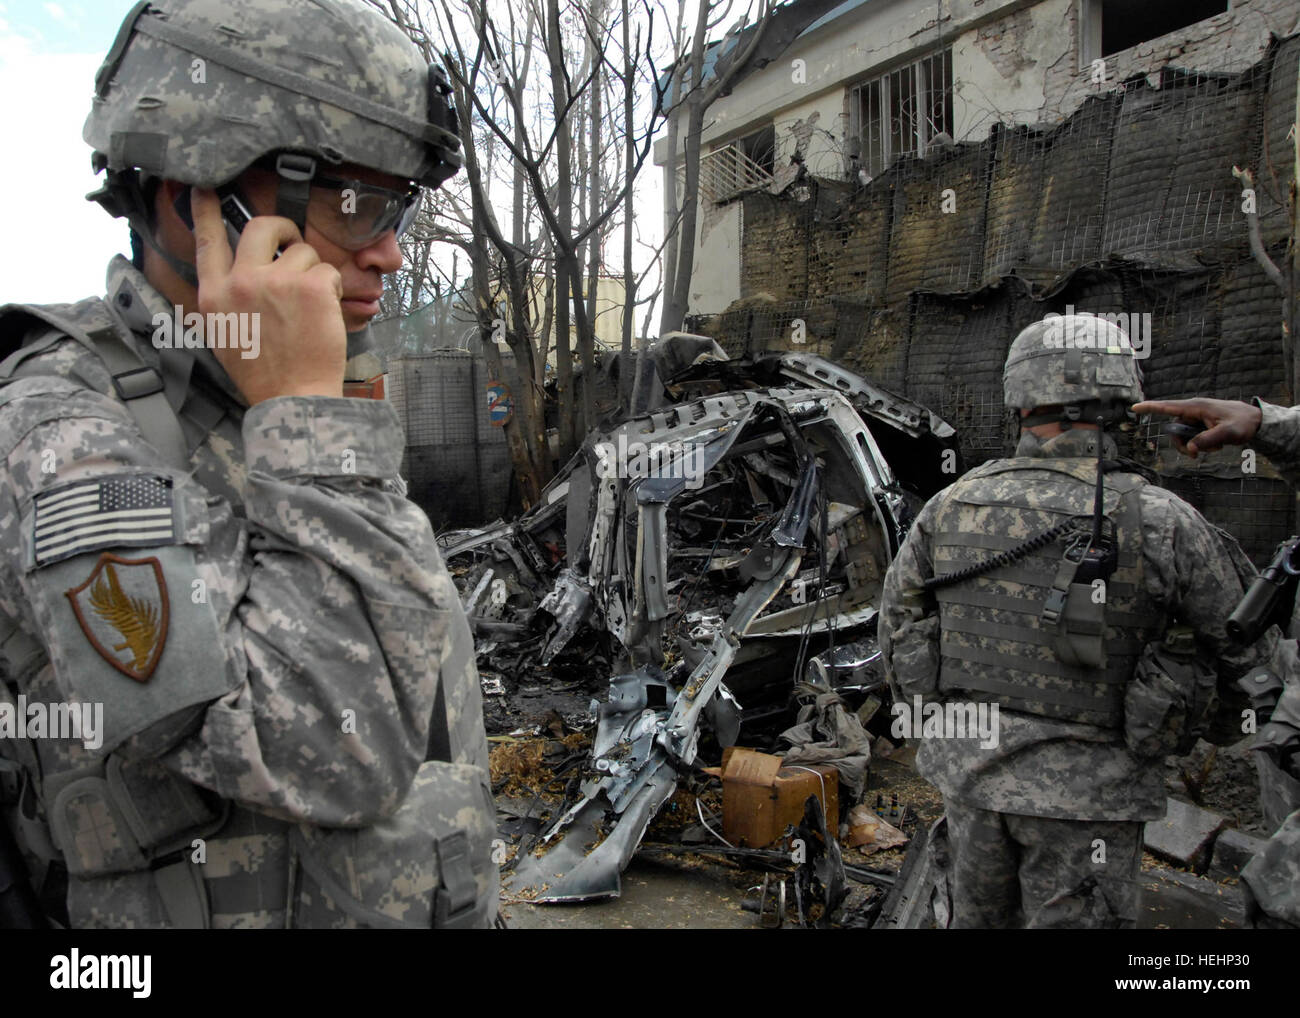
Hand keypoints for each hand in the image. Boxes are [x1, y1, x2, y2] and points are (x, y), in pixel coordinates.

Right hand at [191, 187, 345, 404]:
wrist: (292, 397)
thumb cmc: (263, 371)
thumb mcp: (224, 332)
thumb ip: (227, 296)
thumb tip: (240, 269)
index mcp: (214, 294)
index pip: (207, 241)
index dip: (206, 211)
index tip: (203, 188)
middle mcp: (241, 282)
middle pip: (263, 226)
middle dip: (283, 229)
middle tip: (293, 244)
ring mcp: (277, 282)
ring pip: (303, 251)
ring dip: (313, 272)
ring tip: (310, 306)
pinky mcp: (312, 287)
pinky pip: (328, 270)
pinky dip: (333, 289)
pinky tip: (324, 314)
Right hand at [1130, 397, 1261, 458]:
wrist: (1257, 421)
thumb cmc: (1244, 423)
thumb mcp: (1228, 433)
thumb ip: (1207, 440)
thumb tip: (1190, 448)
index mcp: (1197, 407)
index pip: (1168, 407)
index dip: (1151, 408)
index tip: (1134, 408)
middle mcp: (1195, 410)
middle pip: (1175, 428)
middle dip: (1181, 443)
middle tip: (1194, 455)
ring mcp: (1198, 417)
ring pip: (1183, 434)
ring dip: (1194, 445)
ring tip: (1213, 449)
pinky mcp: (1202, 423)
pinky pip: (1193, 435)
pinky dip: (1201, 443)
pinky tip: (1216, 445)